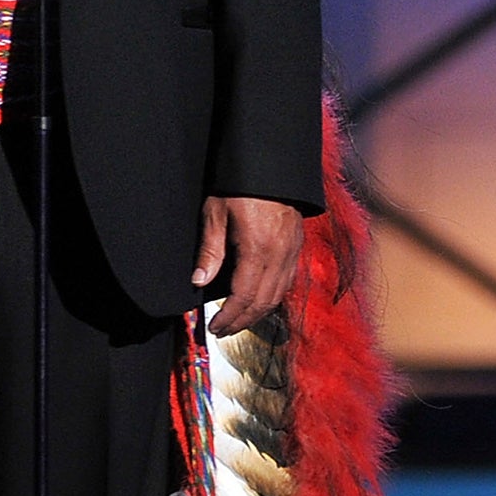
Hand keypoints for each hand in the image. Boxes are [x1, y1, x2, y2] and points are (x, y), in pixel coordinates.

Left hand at [193, 195, 302, 335]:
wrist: (271, 165)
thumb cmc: (238, 185)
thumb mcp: (216, 213)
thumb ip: (210, 251)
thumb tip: (199, 282)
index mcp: (259, 249)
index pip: (244, 296)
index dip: (229, 316)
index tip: (214, 327)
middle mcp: (280, 256)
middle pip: (263, 302)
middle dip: (242, 321)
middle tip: (221, 331)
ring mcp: (292, 252)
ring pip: (278, 296)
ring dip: (257, 314)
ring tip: (236, 322)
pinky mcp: (296, 247)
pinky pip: (286, 282)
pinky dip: (272, 298)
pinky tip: (258, 301)